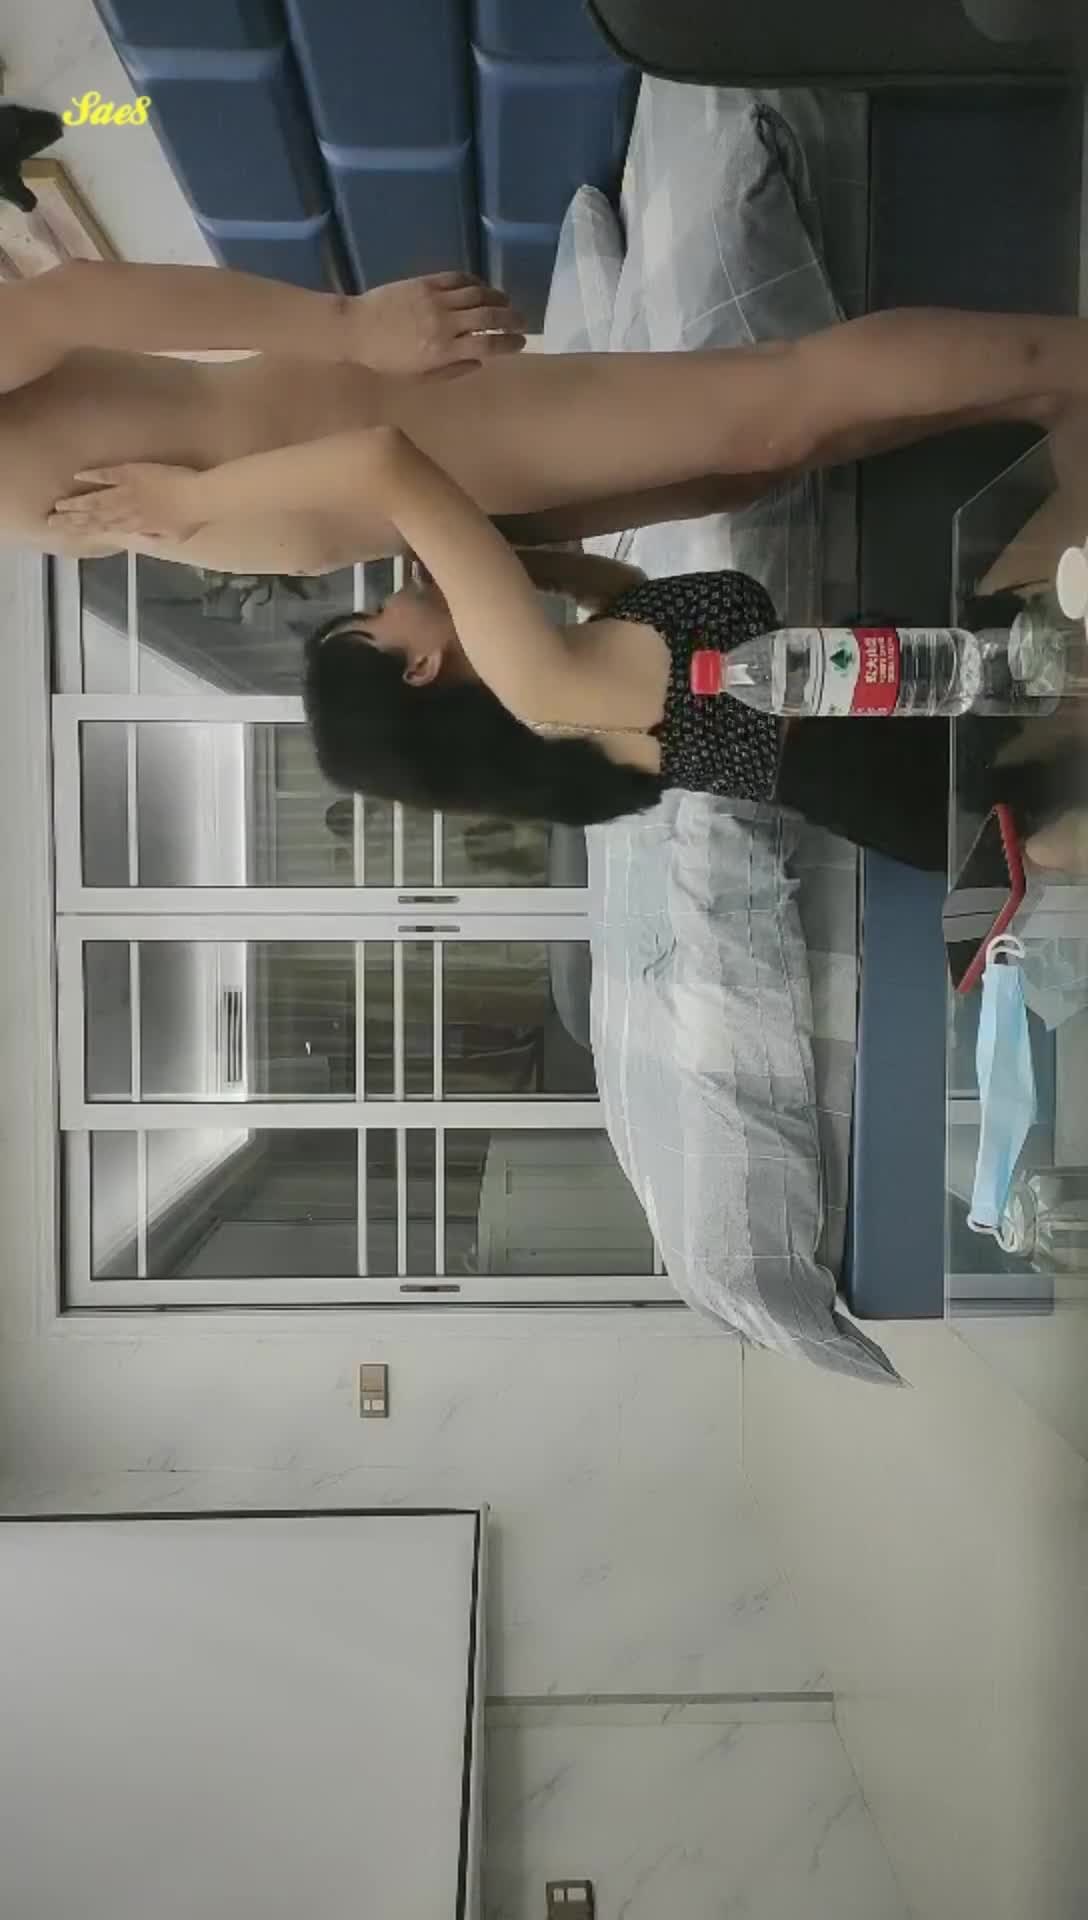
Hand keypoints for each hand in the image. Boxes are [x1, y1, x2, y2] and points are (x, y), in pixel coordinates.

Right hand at [48, 463, 205, 543]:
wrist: (199, 498)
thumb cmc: (190, 519)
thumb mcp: (172, 538)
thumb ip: (151, 539)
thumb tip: (133, 541)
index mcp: (135, 526)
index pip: (104, 530)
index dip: (84, 531)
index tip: (67, 533)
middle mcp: (126, 511)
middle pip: (93, 516)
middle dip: (71, 519)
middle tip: (51, 519)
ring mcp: (128, 491)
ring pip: (96, 498)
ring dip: (76, 501)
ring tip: (58, 504)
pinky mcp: (132, 472)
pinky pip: (108, 474)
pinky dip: (93, 475)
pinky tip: (78, 475)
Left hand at [348, 272, 526, 376]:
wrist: (356, 329)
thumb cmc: (386, 360)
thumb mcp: (419, 377)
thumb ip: (452, 370)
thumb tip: (480, 362)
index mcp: (444, 351)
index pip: (488, 345)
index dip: (509, 344)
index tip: (521, 344)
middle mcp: (445, 323)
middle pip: (489, 318)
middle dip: (512, 319)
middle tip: (523, 322)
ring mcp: (436, 300)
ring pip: (478, 295)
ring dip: (498, 299)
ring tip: (507, 303)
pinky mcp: (426, 282)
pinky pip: (458, 279)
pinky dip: (475, 282)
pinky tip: (481, 288)